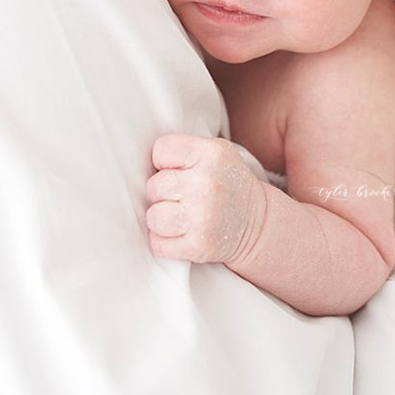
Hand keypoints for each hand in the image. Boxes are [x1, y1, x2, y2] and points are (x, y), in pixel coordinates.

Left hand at [145, 133, 267, 266]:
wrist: (257, 222)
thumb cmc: (227, 184)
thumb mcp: (218, 153)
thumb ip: (184, 151)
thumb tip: (137, 162)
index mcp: (212, 154)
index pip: (161, 150)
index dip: (165, 163)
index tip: (180, 171)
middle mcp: (208, 183)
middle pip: (154, 186)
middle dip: (163, 193)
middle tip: (184, 196)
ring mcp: (203, 216)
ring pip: (153, 217)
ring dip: (162, 219)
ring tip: (182, 216)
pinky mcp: (198, 245)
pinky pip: (157, 243)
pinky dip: (165, 241)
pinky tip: (183, 233)